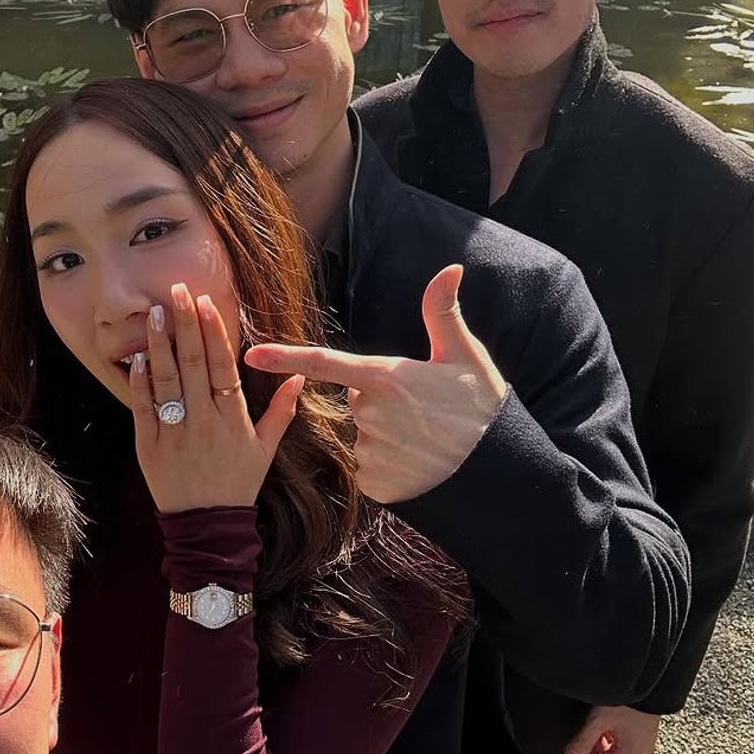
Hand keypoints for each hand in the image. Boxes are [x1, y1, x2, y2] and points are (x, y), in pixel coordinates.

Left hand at [129, 282, 302, 515]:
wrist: (208, 526)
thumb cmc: (238, 484)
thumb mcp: (266, 448)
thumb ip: (281, 410)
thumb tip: (299, 376)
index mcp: (233, 418)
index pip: (223, 365)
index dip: (213, 332)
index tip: (205, 302)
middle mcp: (205, 420)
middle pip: (193, 363)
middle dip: (185, 323)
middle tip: (176, 290)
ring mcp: (176, 432)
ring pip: (167, 380)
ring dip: (161, 344)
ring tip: (157, 313)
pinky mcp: (150, 446)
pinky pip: (143, 408)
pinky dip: (141, 382)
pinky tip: (138, 357)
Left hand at [245, 264, 507, 503]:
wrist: (500, 472)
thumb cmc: (482, 408)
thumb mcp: (464, 355)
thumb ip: (443, 313)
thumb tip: (450, 268)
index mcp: (385, 378)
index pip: (323, 363)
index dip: (285, 357)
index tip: (253, 354)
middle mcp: (370, 415)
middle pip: (359, 402)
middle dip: (382, 404)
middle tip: (424, 412)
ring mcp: (371, 452)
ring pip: (365, 437)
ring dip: (388, 437)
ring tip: (426, 441)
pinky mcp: (376, 485)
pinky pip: (371, 469)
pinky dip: (390, 467)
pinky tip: (418, 466)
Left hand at [564, 703, 661, 753]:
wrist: (646, 682)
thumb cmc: (626, 702)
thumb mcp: (599, 722)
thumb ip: (582, 741)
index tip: (581, 743)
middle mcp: (641, 753)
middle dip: (595, 749)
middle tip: (590, 730)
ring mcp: (644, 742)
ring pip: (616, 751)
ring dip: (604, 741)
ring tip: (600, 722)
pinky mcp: (645, 732)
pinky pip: (624, 741)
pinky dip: (613, 734)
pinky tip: (609, 719)